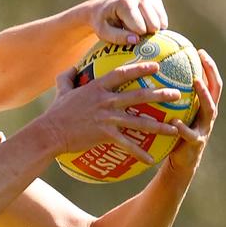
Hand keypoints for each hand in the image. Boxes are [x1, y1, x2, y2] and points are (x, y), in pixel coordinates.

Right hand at [44, 61, 179, 163]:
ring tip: (176, 128)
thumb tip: (70, 68)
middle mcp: (105, 100)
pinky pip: (127, 144)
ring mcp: (107, 118)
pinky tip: (151, 160)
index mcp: (96, 87)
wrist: (49, 133)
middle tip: (177, 95)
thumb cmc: (55, 113)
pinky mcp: (105, 134)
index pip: (123, 74)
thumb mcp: (61, 92)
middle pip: (138, 95)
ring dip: (159, 125)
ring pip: (139, 121)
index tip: (156, 67)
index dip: (140, 68)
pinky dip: (139, 153)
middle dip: (160, 94)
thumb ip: (66, 78)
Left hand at [88, 0, 167, 44]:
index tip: (124, 36)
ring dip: (150, 31)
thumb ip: (118, 37)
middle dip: (144, 34)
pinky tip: (143, 25)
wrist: (102, 8)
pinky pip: (163, 19)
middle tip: (131, 33)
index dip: (134, 37)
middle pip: (153, 25)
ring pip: (161, 23)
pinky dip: (155, 26)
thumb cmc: (102, 23)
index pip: (140, 28)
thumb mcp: (103, 32)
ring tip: (136, 28)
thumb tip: (136, 40)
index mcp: (126, 3)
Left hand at [167, 49, 220, 172]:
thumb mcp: (172, 114)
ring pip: (209, 109)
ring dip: (203, 95)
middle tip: (202, 59)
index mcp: (201, 107)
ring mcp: (204, 128)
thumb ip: (166, 99)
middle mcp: (207, 115)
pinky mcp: (195, 143)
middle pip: (215, 90)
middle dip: (210, 73)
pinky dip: (183, 128)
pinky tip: (175, 122)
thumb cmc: (171, 134)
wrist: (178, 161)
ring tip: (195, 83)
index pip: (209, 82)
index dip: (207, 66)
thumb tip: (146, 81)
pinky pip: (190, 134)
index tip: (199, 50)